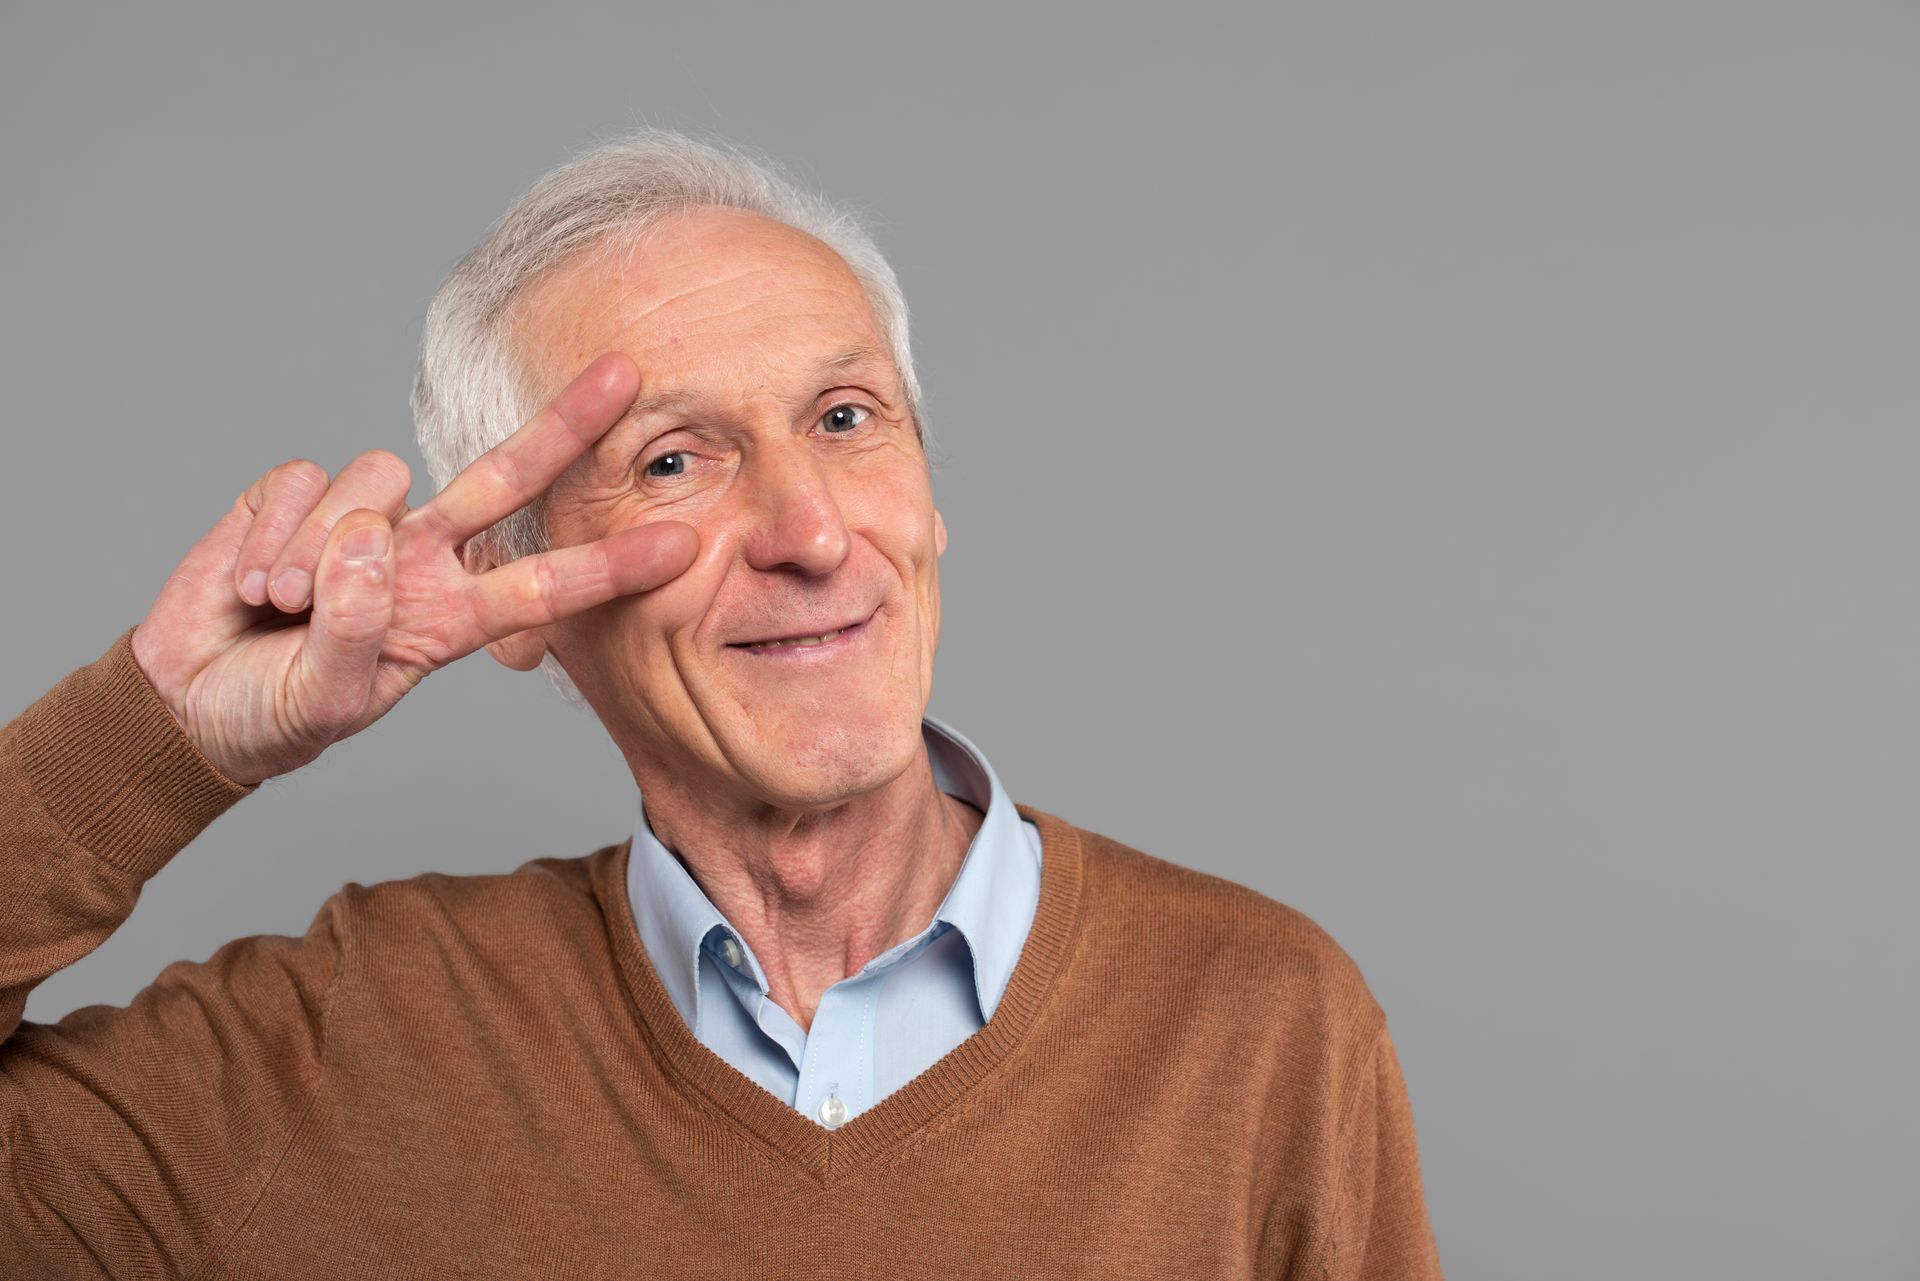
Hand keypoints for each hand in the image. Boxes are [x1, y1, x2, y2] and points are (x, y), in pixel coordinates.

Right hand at [130, 352, 696, 785]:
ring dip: (319, 553)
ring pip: (377, 482)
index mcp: (450, 616)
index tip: (682, 545)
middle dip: (564, 425)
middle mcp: (420, 557)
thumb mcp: (325, 701)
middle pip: (505, 478)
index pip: (545, 586)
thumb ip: (352, 631)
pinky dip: (268, 538)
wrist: (191, 703)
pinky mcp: (296, 496)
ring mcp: (361, 522)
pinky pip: (300, 484)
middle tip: (626, 375)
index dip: (609, 566)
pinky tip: (251, 583)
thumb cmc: (278, 710)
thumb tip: (367, 539)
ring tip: (283, 606)